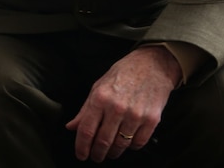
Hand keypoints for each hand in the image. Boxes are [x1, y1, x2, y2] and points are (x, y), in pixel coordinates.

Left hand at [65, 45, 180, 161]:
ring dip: (113, 153)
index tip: (81, 155)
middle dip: (97, 154)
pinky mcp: (151, 119)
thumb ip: (85, 110)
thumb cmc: (123, 74)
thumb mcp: (98, 87)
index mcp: (100, 98)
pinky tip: (127, 144)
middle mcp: (117, 108)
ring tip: (110, 152)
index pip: (86, 130)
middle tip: (95, 157)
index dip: (81, 147)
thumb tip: (71, 127)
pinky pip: (138, 142)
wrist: (152, 66)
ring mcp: (135, 114)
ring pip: (121, 145)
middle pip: (103, 141)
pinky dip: (131, 147)